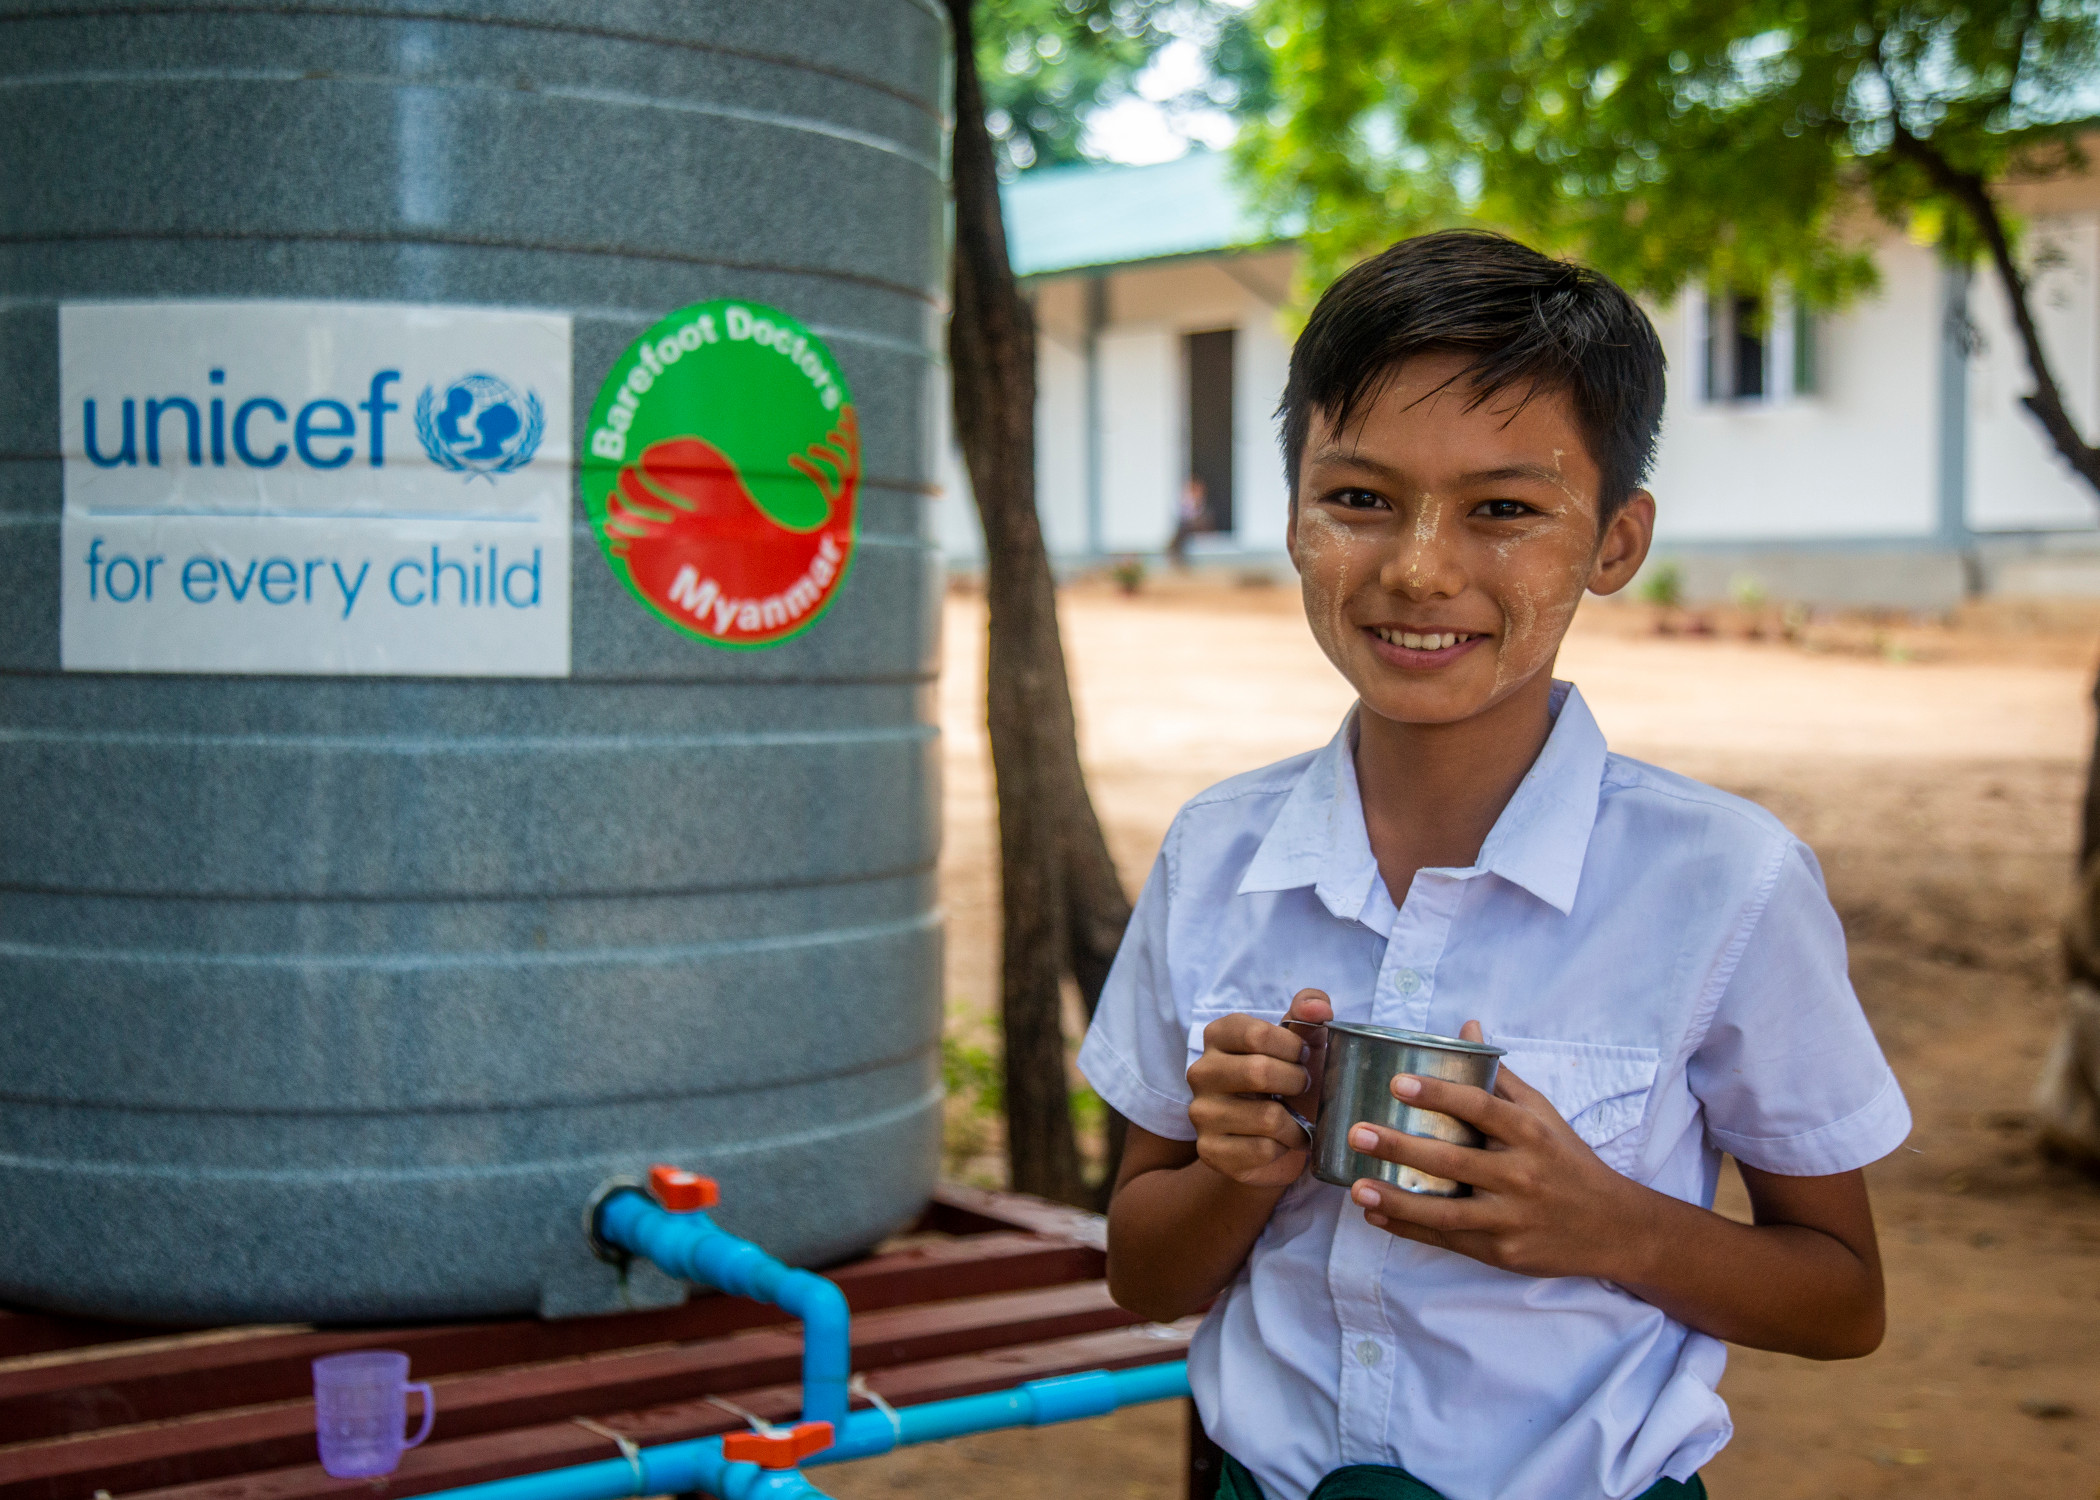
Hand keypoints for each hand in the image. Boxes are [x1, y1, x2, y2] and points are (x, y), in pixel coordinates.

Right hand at [1185, 988, 1333, 1188]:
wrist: (1269, 1140)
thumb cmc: (1286, 1083)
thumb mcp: (1300, 1045)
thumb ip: (1309, 1015)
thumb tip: (1319, 1008)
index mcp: (1217, 1036)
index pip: (1257, 1034)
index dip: (1293, 1048)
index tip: (1302, 1057)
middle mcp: (1200, 1072)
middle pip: (1259, 1072)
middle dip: (1296, 1083)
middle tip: (1303, 1089)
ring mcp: (1201, 1113)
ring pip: (1267, 1117)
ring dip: (1295, 1122)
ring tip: (1295, 1119)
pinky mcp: (1209, 1150)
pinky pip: (1263, 1150)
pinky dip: (1283, 1148)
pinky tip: (1279, 1142)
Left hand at [1345, 1020, 1651, 1279]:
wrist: (1613, 1227)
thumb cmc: (1567, 1161)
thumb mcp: (1543, 1114)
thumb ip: (1501, 1076)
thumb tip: (1468, 1027)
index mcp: (1530, 1133)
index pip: (1481, 1108)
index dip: (1438, 1093)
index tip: (1397, 1083)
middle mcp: (1521, 1174)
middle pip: (1454, 1160)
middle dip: (1402, 1147)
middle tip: (1358, 1132)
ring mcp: (1510, 1216)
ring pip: (1446, 1209)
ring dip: (1397, 1198)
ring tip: (1357, 1187)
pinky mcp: (1502, 1251)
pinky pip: (1448, 1237)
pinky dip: (1409, 1228)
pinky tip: (1376, 1214)